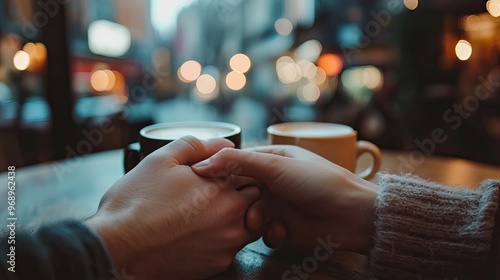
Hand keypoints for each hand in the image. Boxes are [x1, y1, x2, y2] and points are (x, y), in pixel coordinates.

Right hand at [85, 137, 263, 278]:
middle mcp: (233, 216)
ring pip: (250, 224)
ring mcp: (228, 243)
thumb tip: (224, 143)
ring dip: (237, 216)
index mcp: (222, 187)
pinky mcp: (219, 264)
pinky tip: (198, 233)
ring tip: (206, 213)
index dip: (236, 171)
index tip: (221, 174)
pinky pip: (233, 247)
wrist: (117, 249)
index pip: (251, 173)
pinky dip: (223, 238)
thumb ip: (197, 146)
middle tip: (216, 193)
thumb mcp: (161, 160)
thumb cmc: (136, 203)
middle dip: (242, 192)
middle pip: (257, 199)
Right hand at [193, 145, 377, 254]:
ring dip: (254, 219)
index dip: (220, 172)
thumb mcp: (276, 165)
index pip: (236, 163)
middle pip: (240, 191)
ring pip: (249, 214)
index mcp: (272, 159)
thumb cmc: (318, 182)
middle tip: (238, 205)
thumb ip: (238, 161)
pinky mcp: (284, 229)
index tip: (203, 181)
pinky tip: (282, 232)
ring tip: (260, 222)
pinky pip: (265, 233)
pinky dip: (270, 234)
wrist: (351, 215)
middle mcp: (273, 182)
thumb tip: (203, 163)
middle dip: (238, 201)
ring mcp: (279, 206)